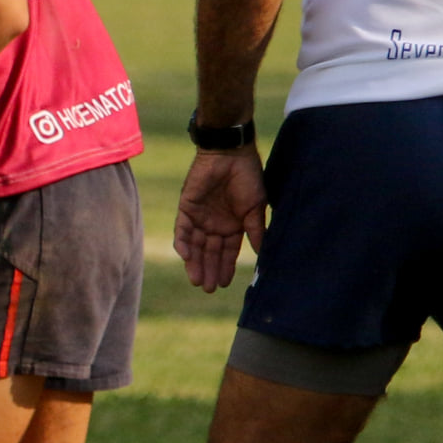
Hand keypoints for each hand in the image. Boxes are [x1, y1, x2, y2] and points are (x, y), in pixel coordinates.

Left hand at [174, 147, 266, 294]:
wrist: (230, 153)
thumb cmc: (248, 177)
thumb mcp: (255, 207)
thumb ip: (255, 230)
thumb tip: (260, 254)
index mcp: (232, 225)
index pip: (227, 252)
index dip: (225, 267)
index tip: (224, 284)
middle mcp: (215, 224)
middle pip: (210, 253)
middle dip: (209, 270)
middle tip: (208, 289)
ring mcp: (199, 216)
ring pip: (195, 245)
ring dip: (195, 262)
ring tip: (197, 280)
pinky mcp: (186, 207)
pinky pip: (183, 229)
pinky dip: (184, 243)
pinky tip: (187, 257)